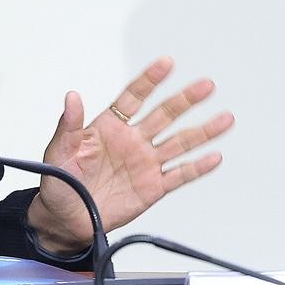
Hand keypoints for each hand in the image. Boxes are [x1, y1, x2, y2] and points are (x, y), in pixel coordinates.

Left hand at [27, 56, 232, 254]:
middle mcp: (133, 141)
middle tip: (206, 86)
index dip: (150, 80)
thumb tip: (72, 96)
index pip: (134, 97)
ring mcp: (146, 163)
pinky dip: (198, 167)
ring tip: (225, 119)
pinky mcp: (153, 187)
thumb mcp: (58, 152)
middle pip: (165, 115)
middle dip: (186, 100)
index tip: (167, 64)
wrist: (66, 220)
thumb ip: (68, 125)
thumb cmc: (60, 183)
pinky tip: (214, 157)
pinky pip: (180, 175)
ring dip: (203, 131)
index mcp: (110, 127)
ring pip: (180, 142)